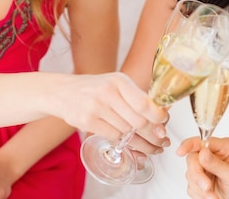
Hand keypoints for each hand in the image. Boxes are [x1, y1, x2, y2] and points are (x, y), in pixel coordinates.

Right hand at [53, 72, 169, 154]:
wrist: (63, 92)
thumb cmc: (97, 88)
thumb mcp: (117, 84)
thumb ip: (137, 97)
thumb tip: (163, 114)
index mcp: (119, 81)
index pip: (143, 103)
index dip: (157, 117)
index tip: (165, 124)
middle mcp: (107, 93)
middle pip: (138, 121)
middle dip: (153, 135)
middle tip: (162, 141)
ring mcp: (95, 108)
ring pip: (127, 132)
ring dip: (143, 143)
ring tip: (153, 148)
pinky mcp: (86, 122)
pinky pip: (114, 137)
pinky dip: (126, 143)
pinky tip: (134, 145)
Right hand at [177, 137, 228, 198]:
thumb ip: (217, 164)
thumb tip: (202, 153)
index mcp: (223, 148)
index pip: (202, 141)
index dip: (189, 144)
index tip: (181, 151)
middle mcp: (212, 155)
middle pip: (193, 158)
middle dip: (198, 176)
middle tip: (207, 187)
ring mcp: (204, 168)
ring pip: (190, 173)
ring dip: (200, 188)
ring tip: (213, 195)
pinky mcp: (199, 180)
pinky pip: (191, 186)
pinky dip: (200, 194)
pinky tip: (211, 196)